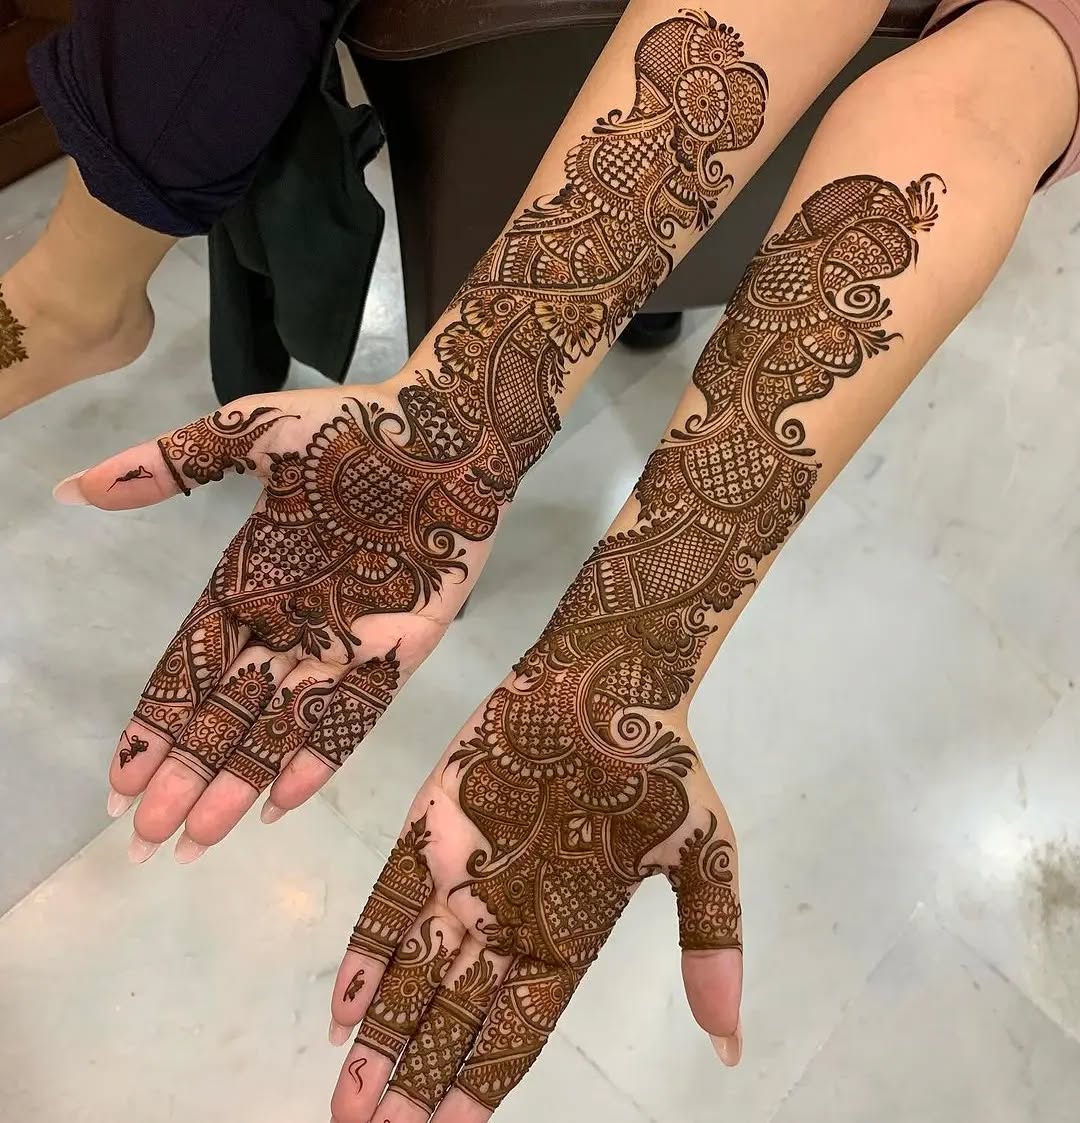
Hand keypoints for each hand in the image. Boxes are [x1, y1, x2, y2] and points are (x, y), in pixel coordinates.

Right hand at [60, 374, 517, 859]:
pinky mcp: (402, 649)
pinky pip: (355, 714)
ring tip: (195, 840)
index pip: (189, 666)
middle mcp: (290, 624)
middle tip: (143, 837)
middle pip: (227, 712)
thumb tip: (72, 488)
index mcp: (248, 581)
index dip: (154, 722)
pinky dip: (319, 756)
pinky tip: (281, 803)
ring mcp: (345, 641)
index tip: (117, 779)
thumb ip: (169, 465)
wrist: (450, 427)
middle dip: (184, 773)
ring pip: (281, 726)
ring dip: (239, 782)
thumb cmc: (352, 430)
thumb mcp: (252, 435)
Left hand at [326, 682, 741, 1122]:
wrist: (608, 681)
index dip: (479, 1088)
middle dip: (412, 1082)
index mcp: (567, 938)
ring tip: (348, 1101)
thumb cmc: (658, 766)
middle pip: (452, 1022)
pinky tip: (342, 1006)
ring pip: (412, 975)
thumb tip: (732, 1044)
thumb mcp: (705, 856)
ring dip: (380, 1036)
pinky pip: (387, 902)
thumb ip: (710, 944)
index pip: (516, 1035)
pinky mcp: (428, 830)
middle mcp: (505, 921)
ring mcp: (463, 877)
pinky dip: (365, 953)